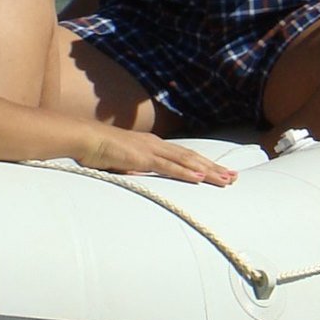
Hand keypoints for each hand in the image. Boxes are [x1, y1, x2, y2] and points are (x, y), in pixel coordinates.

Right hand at [81, 128, 238, 184]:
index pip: (184, 156)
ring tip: (224, 180)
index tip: (219, 173)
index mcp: (153, 145)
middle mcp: (157, 145)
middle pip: (192, 158)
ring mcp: (152, 150)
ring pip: (186, 162)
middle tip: (233, 178)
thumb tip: (143, 176)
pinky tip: (199, 179)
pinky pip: (169, 167)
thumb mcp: (123, 162)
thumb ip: (136, 168)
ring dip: (207, 172)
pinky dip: (186, 173)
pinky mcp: (144, 158)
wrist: (86, 139)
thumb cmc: (100, 151)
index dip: (203, 165)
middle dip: (213, 169)